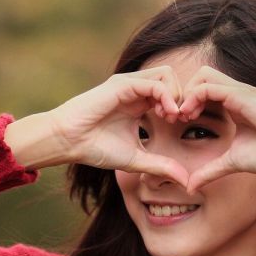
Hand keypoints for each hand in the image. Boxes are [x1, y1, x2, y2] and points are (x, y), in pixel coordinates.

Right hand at [46, 67, 189, 186]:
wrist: (68, 142)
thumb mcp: (136, 159)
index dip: (183, 105)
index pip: (172, 91)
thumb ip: (160, 166)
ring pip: (167, 74)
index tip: (184, 125)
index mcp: (140, 102)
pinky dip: (166, 96)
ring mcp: (129, 85)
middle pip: (173, 78)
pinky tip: (166, 115)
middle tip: (182, 119)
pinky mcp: (122, 85)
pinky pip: (154, 82)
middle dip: (184, 97)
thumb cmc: (96, 148)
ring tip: (172, 117)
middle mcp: (136, 90)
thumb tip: (187, 181)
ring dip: (176, 94)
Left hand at [176, 66, 255, 192]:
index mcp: (234, 104)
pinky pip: (209, 87)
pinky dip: (194, 97)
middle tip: (176, 117)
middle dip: (183, 93)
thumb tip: (190, 185)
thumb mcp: (232, 163)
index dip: (186, 102)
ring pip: (203, 76)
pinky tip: (190, 116)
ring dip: (187, 94)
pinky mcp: (241, 95)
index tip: (178, 123)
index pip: (203, 89)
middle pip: (201, 76)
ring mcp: (239, 91)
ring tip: (182, 117)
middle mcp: (235, 93)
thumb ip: (210, 171)